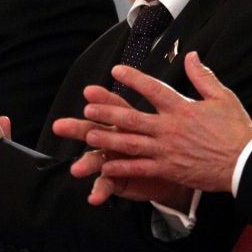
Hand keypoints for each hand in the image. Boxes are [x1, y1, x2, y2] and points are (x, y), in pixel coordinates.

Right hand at [54, 97, 192, 208]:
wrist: (180, 174)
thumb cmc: (179, 141)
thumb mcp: (182, 113)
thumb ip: (182, 88)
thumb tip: (191, 55)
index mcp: (132, 120)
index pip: (117, 105)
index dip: (104, 99)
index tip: (89, 91)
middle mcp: (120, 137)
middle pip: (96, 129)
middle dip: (78, 128)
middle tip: (60, 126)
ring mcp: (118, 159)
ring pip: (98, 158)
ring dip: (87, 162)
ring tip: (76, 169)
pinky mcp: (121, 179)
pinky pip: (110, 184)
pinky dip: (101, 189)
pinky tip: (94, 196)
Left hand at [81, 52, 251, 193]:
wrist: (245, 163)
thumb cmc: (236, 129)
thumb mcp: (222, 97)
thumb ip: (203, 76)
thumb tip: (191, 55)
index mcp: (183, 108)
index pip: (152, 89)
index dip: (133, 78)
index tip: (115, 70)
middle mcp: (171, 128)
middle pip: (132, 118)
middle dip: (108, 112)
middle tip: (87, 107)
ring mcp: (168, 151)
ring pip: (131, 144)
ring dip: (108, 139)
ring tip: (90, 134)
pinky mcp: (170, 169)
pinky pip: (141, 168)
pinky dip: (123, 167)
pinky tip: (106, 165)